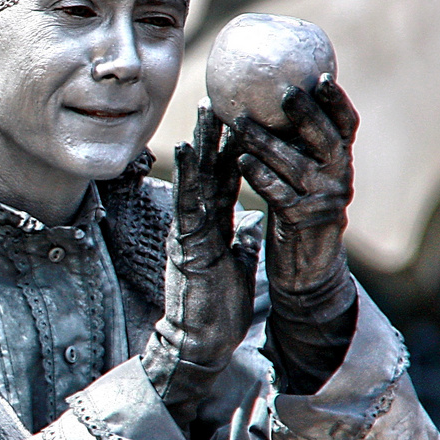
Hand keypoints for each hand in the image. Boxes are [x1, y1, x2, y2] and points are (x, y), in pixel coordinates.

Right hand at [144, 105, 263, 426]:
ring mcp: (190, 230)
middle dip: (217, 135)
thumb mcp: (236, 267)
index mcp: (213, 227)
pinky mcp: (185, 242)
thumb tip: (254, 223)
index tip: (241, 119)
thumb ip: (241, 242)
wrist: (198, 342)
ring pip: (198, 178)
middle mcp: (199, 222)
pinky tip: (187, 148)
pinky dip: (187, 174)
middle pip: (210, 170)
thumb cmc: (216, 311)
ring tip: (208, 109)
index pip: (226, 180)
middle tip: (222, 97)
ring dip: (203, 143)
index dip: (233, 150)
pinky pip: (188, 202)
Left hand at [231, 75, 358, 322]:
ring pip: (297, 165)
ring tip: (240, 122)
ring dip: (267, 142)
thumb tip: (275, 103)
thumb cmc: (298, 215)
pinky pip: (280, 194)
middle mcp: (339, 179)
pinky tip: (240, 160)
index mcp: (338, 163)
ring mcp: (325, 201)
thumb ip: (299, 148)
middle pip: (325, 139)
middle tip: (283, 92)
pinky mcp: (304, 223)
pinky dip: (260, 176)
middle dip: (305, 114)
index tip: (320, 75)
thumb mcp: (305, 179)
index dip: (336, 101)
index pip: (345, 126)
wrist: (307, 273)